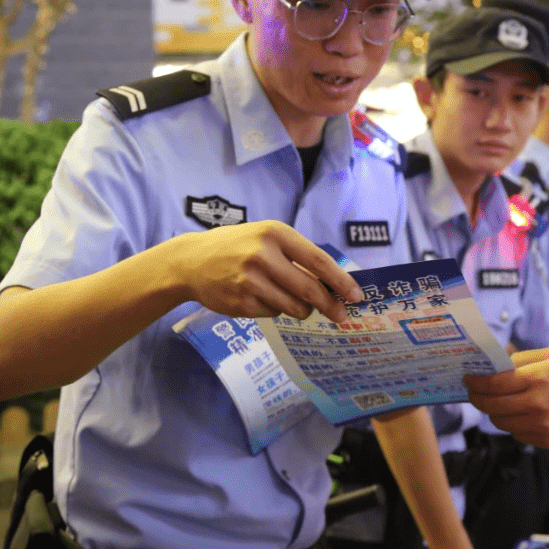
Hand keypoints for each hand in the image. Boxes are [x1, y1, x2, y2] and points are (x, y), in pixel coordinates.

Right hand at [173, 220, 360, 322]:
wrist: (191, 261)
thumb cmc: (238, 246)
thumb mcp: (266, 237)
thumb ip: (297, 255)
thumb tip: (335, 283)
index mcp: (275, 233)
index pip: (317, 260)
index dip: (340, 280)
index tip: (356, 295)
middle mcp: (262, 255)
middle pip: (309, 288)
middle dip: (330, 305)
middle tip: (341, 315)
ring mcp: (249, 281)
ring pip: (293, 306)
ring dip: (303, 310)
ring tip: (298, 303)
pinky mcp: (240, 302)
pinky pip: (272, 313)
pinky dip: (276, 310)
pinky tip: (264, 298)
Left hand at [465, 349, 548, 447]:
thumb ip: (524, 359)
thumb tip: (494, 366)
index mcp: (538, 378)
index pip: (493, 383)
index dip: (475, 382)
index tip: (467, 378)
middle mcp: (537, 404)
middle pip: (491, 406)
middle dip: (477, 398)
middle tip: (474, 392)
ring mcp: (542, 425)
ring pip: (500, 422)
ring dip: (494, 412)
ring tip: (499, 402)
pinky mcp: (546, 440)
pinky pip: (517, 433)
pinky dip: (514, 423)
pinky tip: (523, 413)